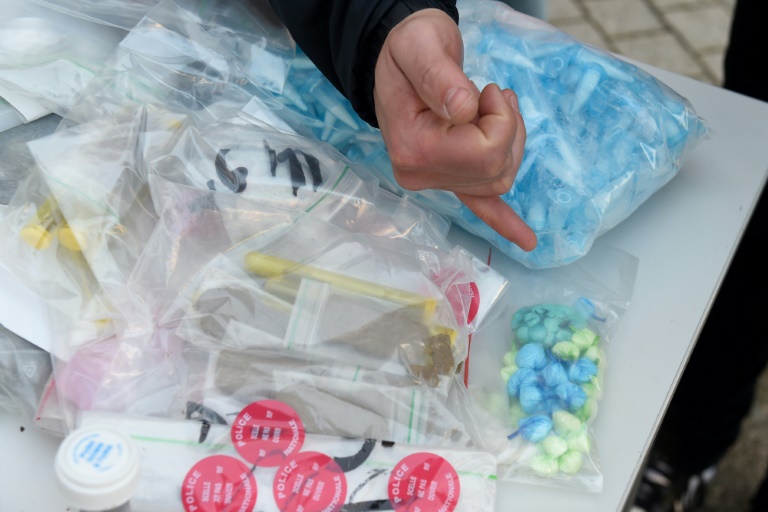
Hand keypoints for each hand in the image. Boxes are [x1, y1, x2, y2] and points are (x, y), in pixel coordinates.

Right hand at [373, 9, 535, 251]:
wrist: (402, 58)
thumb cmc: (410, 48)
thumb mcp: (419, 46)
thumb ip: (439, 75)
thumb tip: (464, 109)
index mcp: (412, 147)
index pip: (484, 152)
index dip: (500, 119)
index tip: (487, 90)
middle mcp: (420, 174)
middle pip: (495, 170)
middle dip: (508, 128)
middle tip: (492, 95)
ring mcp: (434, 180)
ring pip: (500, 179)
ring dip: (511, 142)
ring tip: (495, 107)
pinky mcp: (450, 178)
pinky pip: (481, 206)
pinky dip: (504, 222)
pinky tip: (526, 240)